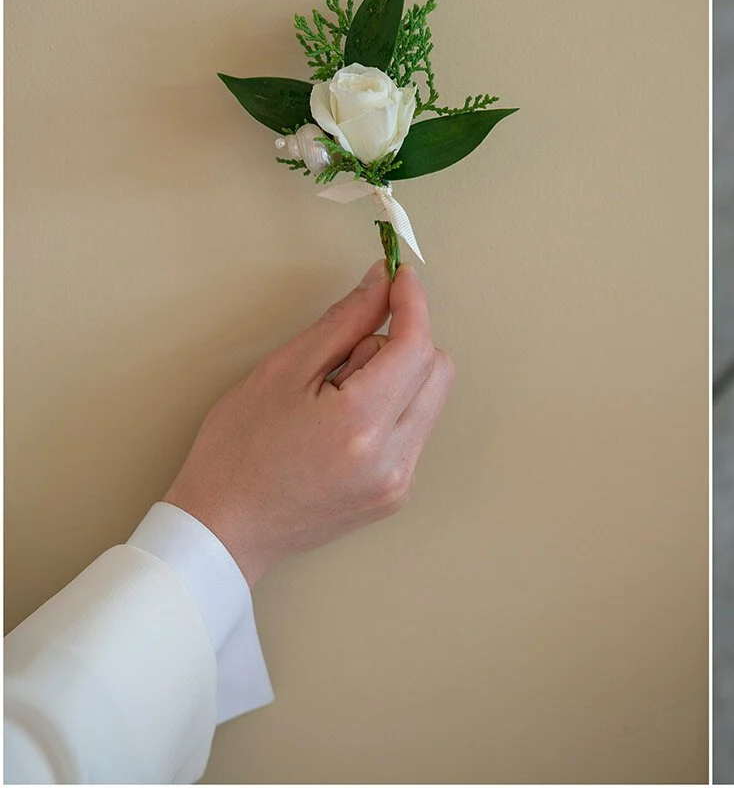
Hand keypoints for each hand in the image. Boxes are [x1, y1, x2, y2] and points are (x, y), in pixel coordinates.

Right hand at [164, 262, 454, 584]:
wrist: (223, 531)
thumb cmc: (236, 454)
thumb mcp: (281, 372)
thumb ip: (343, 323)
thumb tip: (381, 284)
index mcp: (360, 425)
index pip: (415, 346)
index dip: (411, 304)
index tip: (400, 277)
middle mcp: (393, 458)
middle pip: (435, 369)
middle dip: (401, 344)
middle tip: (343, 355)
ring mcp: (399, 481)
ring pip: (428, 399)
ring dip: (395, 379)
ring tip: (334, 397)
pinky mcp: (396, 493)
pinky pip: (414, 430)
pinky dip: (389, 411)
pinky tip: (340, 424)